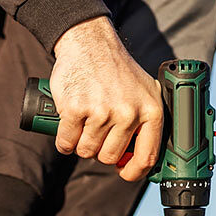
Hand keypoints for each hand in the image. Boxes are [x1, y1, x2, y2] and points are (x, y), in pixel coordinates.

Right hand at [50, 16, 162, 181]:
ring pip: (86, 151)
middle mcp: (129, 113)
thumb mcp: (144, 92)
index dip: (134, 171)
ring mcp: (102, 111)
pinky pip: (66, 142)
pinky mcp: (76, 109)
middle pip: (110, 157)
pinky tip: (67, 128)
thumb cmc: (116, 70)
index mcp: (151, 111)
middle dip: (99, 152)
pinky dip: (63, 140)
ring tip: (82, 127)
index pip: (147, 156)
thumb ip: (146, 121)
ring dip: (80, 145)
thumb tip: (138, 158)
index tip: (124, 172)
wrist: (90, 43)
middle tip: (96, 135)